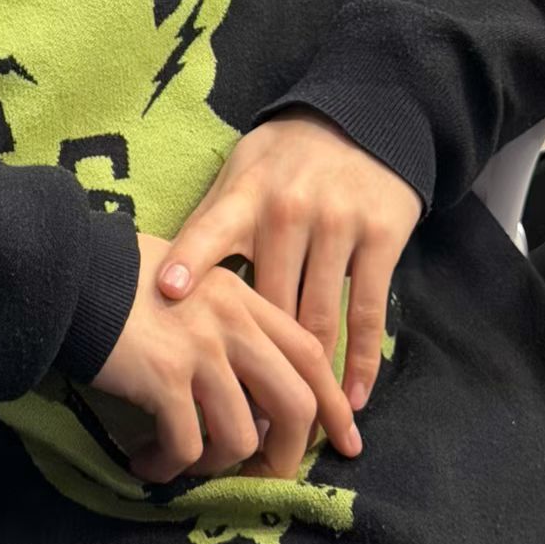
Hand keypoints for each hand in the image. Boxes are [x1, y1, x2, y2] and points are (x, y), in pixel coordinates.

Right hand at [90, 232, 361, 483]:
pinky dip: (170, 466)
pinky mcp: (165, 378)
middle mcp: (230, 321)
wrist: (67, 270)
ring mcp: (200, 349)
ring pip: (242, 437)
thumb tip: (248, 383)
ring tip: (186, 463)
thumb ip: (226, 316)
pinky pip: (188, 447)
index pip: (309, 352)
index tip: (342, 438)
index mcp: (241, 295)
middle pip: (293, 402)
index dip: (331, 401)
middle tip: (265, 475)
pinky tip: (147, 460)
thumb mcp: (189, 277)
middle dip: (288, 452)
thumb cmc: (119, 274)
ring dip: (216, 465)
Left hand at [153, 107, 422, 413]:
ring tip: (293, 426)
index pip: (211, 229)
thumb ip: (213, 219)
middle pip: (269, 298)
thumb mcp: (243, 169)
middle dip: (256, 359)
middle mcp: (290, 208)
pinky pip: (365, 311)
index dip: (189, 261)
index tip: (168, 294)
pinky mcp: (380, 238)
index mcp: (248, 192)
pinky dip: (360, 360)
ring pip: (318, 314)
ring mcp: (338, 223)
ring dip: (308, 374)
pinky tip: (351, 397)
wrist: (364, 117)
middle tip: (242, 417)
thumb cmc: (287, 156)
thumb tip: (163, 277)